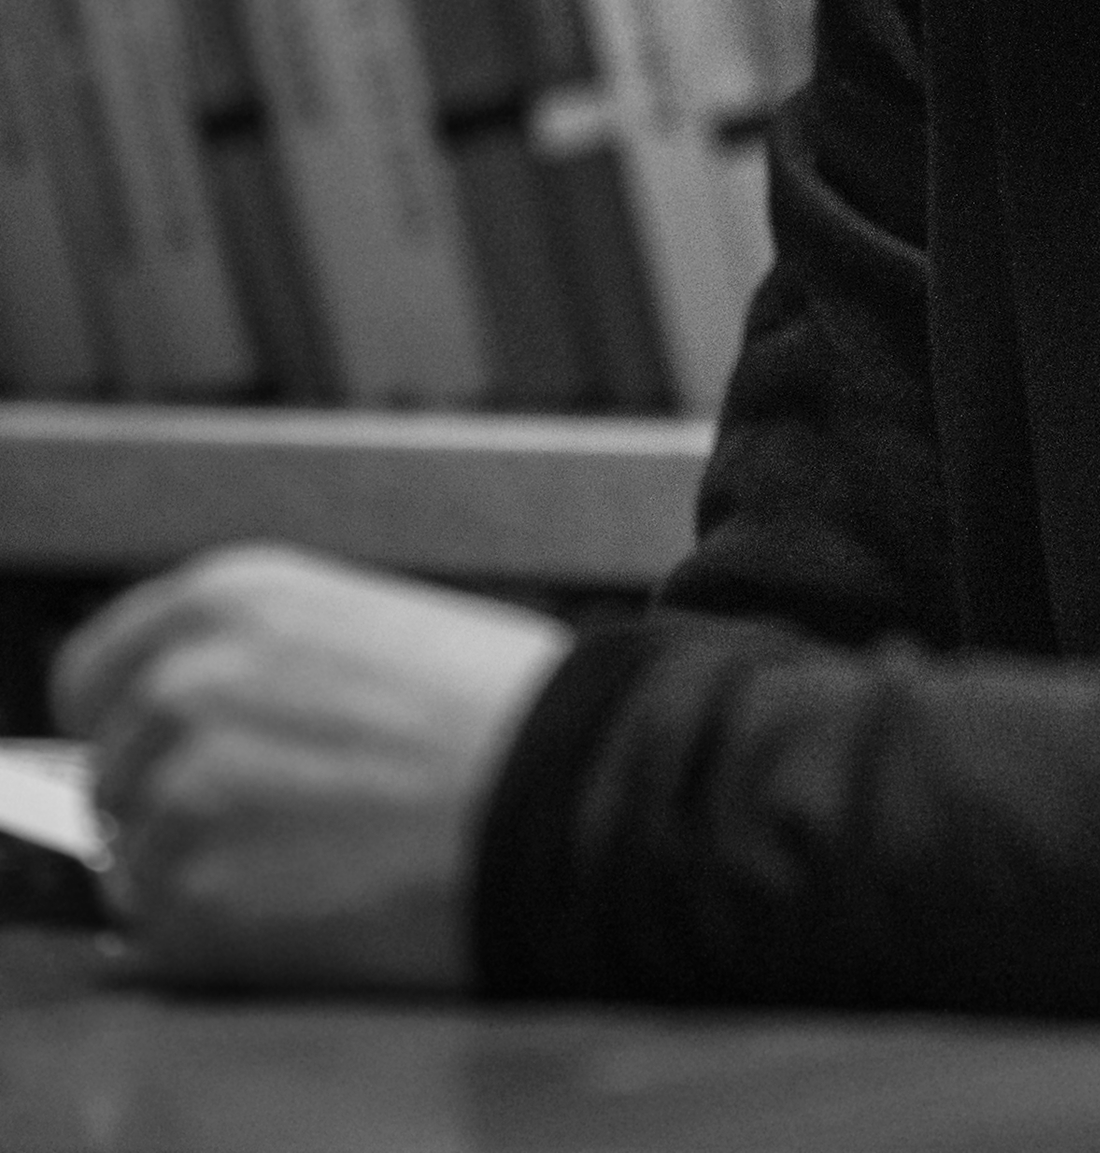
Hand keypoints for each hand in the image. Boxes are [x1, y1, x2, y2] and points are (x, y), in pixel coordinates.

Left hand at [50, 546, 568, 988]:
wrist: (563, 793)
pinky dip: (225, 940)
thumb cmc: (497, 710)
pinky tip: (313, 906)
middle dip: (173, 807)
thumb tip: (199, 729)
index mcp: (229, 599)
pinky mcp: (195, 900)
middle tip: (279, 825)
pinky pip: (166, 937)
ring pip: (138, 863)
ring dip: (204, 877)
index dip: (132, 727)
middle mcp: (182, 684)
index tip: (168, 760)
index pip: (96, 676)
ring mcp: (180, 794)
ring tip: (314, 865)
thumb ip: (264, 663)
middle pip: (115, 776)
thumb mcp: (367, 627)